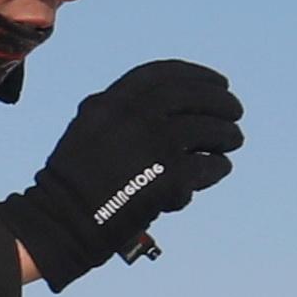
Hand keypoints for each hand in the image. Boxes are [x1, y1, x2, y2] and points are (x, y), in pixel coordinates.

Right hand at [0, 60, 242, 288]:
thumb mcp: (88, 128)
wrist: (62, 222)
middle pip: (195, 97)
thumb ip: (122, 111)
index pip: (164, 75)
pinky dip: (217, 167)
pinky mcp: (170, 178)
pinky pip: (209, 166)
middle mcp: (134, 117)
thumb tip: (171, 103)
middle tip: (235, 112)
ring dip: (227, 134)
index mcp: (111, 102)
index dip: (197, 75)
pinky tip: (216, 169)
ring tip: (231, 142)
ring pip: (210, 130)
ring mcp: (154, 146)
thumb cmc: (73, 181)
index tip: (217, 82)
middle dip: (222, 102)